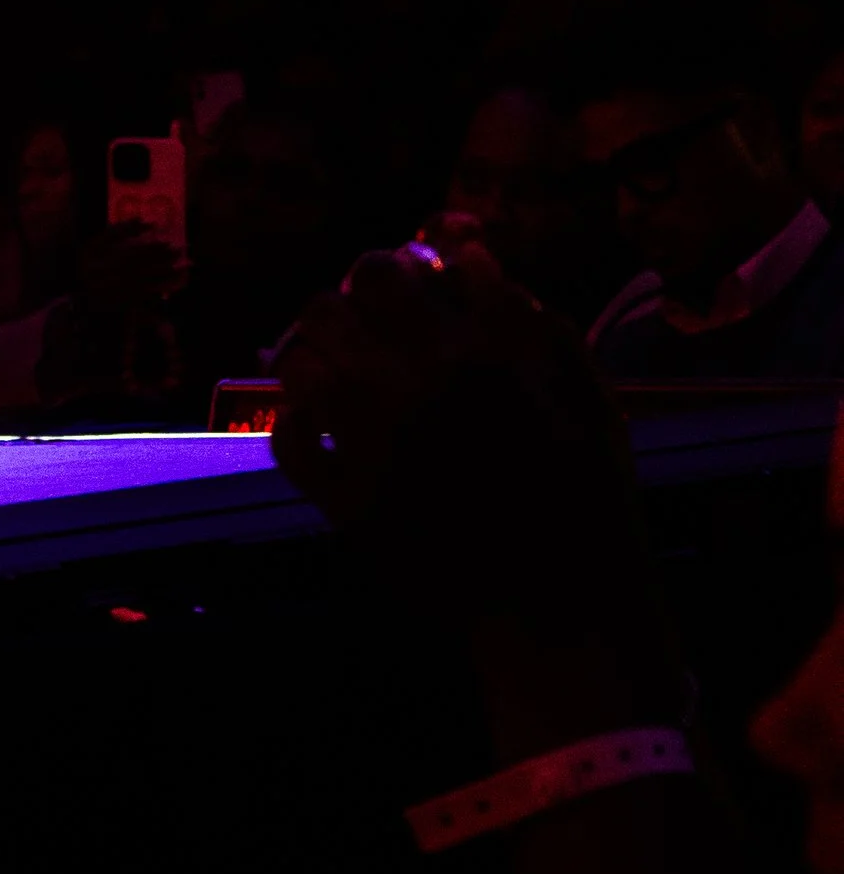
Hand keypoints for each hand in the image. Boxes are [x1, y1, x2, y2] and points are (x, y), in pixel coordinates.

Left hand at [271, 240, 656, 648]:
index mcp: (483, 349)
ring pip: (300, 355)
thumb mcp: (587, 395)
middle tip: (374, 322)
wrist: (565, 613)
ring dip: (319, 352)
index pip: (411, 260)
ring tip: (343, 369)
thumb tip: (472, 260)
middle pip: (341, 294)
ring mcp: (371, 440)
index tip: (418, 281)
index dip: (410, 265)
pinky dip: (297, 423)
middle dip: (355, 300)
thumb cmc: (588, 498)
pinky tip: (323, 426)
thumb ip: (535, 321)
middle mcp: (417, 381)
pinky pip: (285, 437)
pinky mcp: (344, 500)